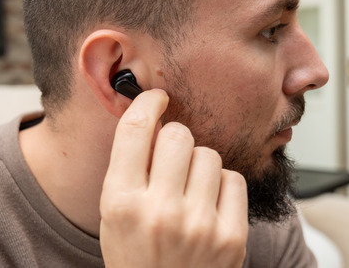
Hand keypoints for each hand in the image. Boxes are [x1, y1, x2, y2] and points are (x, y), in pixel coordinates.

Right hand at [100, 89, 248, 267]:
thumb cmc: (137, 256)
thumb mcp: (114, 213)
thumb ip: (129, 166)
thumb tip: (153, 112)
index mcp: (121, 202)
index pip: (135, 129)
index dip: (147, 102)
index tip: (156, 97)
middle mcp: (159, 211)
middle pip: (177, 134)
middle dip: (174, 141)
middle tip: (170, 161)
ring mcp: (199, 224)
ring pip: (209, 154)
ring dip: (199, 165)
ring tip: (189, 192)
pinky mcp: (231, 236)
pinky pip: (234, 178)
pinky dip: (222, 186)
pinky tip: (209, 206)